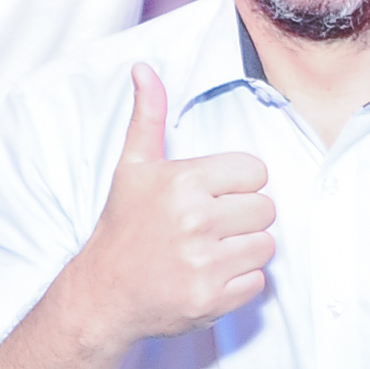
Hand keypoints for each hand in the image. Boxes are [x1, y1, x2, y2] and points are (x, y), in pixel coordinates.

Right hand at [59, 65, 275, 349]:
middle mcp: (196, 221)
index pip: (255, 172)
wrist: (103, 294)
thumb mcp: (133, 167)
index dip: (238, 184)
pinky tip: (210, 277)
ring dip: (245, 250)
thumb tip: (144, 68)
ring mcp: (204, 263)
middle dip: (244, 218)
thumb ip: (148, 116)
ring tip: (212, 251)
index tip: (212, 196)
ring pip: (266, 246)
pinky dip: (240, 283)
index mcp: (184, 182)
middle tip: (211, 226)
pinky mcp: (211, 299)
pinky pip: (258, 283)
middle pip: (266, 209)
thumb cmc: (123, 226)